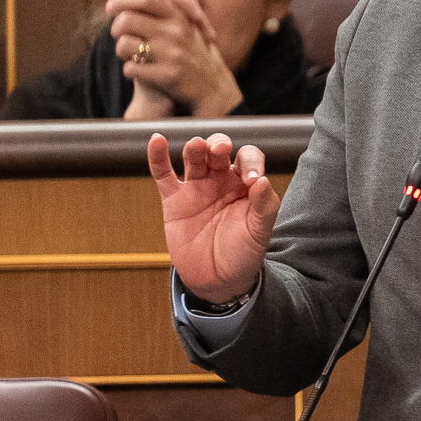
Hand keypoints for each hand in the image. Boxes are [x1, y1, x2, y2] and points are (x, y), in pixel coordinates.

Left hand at [108, 0, 244, 118]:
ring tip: (127, 54)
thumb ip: (168, 3)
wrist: (211, 86)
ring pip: (125, 44)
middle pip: (128, 19)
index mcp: (180, 16)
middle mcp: (177, 32)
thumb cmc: (191, 50)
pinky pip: (131, 68)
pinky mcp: (168, 75)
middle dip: (115, 27)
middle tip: (117, 33)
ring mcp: (173, 54)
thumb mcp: (186, 23)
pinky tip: (138, 70)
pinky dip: (129, 70)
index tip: (110, 7)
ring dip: (120, 50)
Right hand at [152, 132, 279, 302]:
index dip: (251, 162)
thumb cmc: (244, 253)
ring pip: (193, 158)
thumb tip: (262, 180)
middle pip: (218, 150)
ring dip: (195, 148)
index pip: (248, 157)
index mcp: (244, 182)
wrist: (219, 280)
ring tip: (197, 146)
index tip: (252, 180)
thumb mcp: (260, 231)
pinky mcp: (173, 200)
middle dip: (219, 145)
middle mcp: (220, 179)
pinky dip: (157, 157)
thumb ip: (264, 205)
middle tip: (220, 150)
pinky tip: (156, 140)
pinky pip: (163, 174)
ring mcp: (196, 187)